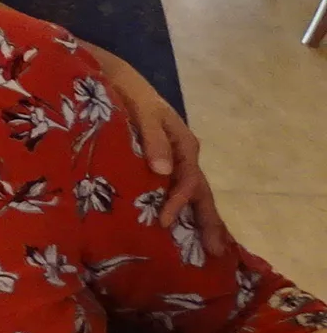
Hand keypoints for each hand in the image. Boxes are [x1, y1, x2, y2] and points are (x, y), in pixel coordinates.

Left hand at [93, 49, 227, 247]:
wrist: (117, 79)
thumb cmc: (130, 94)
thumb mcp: (142, 112)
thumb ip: (154, 140)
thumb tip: (163, 173)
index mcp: (184, 145)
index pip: (188, 181)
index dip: (178, 202)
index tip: (163, 221)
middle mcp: (184, 156)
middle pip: (201, 192)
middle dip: (209, 222)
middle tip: (215, 253)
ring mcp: (174, 160)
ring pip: (194, 193)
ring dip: (201, 219)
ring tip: (210, 248)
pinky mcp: (161, 163)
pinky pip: (177, 189)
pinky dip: (184, 208)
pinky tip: (183, 227)